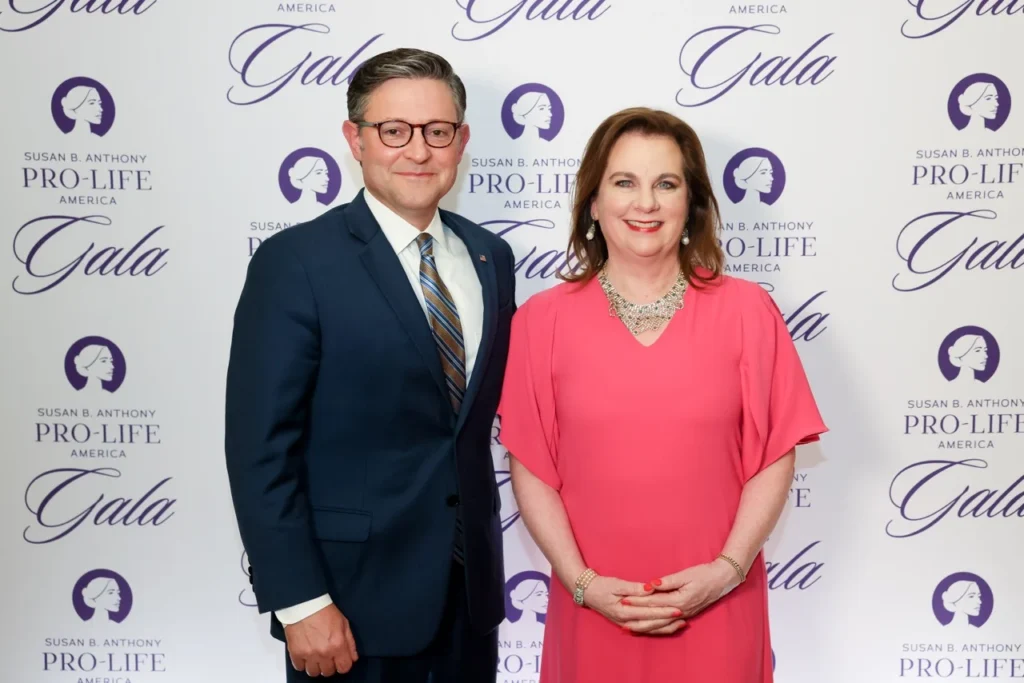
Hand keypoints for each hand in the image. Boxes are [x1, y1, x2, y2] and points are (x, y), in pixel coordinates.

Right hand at [284, 603, 358, 676]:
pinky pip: (299, 668)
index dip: (343, 664)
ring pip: (314, 672)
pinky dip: (302, 663)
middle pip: (328, 672)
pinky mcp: (295, 653)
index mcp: (338, 645)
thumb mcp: (344, 623)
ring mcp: (309, 654)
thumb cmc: (324, 611)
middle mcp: (324, 653)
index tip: (340, 660)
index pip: (344, 668)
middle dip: (329, 665)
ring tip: (315, 656)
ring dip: (315, 666)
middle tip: (327, 656)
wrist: (304, 604)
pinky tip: (305, 654)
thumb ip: (350, 643)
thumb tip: (353, 658)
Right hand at [582, 575, 686, 634]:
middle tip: (683, 616)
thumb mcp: (616, 584)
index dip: (663, 610)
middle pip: (650, 623)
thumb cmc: (602, 585)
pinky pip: (645, 629)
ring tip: (681, 624)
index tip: (676, 608)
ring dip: (665, 627)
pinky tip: (668, 626)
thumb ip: (634, 588)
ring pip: (649, 629)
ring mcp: (626, 624)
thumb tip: (650, 589)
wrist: (588, 592)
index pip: (647, 612)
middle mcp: (625, 621)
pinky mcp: (627, 623)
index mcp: (623, 610)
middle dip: (667, 620)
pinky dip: (657, 628)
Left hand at [625, 559, 739, 623]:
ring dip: (645, 626)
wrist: (722, 580)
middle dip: (637, 617)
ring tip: (630, 627)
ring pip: (661, 624)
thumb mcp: (685, 575)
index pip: (654, 602)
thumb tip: (651, 584)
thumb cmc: (704, 574)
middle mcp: (681, 611)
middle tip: (621, 618)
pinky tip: (648, 627)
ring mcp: (685, 614)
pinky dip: (657, 627)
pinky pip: (668, 624)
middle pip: (655, 617)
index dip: (638, 601)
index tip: (624, 600)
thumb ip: (667, 581)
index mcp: (680, 600)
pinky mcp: (686, 614)